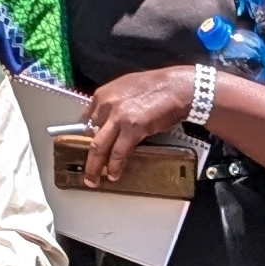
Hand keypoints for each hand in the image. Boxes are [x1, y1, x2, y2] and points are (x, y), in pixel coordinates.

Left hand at [79, 67, 202, 184]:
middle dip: (88, 156)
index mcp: (103, 94)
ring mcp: (118, 117)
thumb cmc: (157, 86)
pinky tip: (114, 174)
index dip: (87, 136)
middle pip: (89, 135)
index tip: (88, 146)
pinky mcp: (133, 129)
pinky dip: (115, 166)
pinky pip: (119, 152)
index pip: (87, 119)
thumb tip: (110, 120)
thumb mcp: (126, 87)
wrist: (177, 86)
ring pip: (99, 147)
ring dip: (95, 166)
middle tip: (87, 171)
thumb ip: (114, 103)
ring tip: (94, 180)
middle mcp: (106, 105)